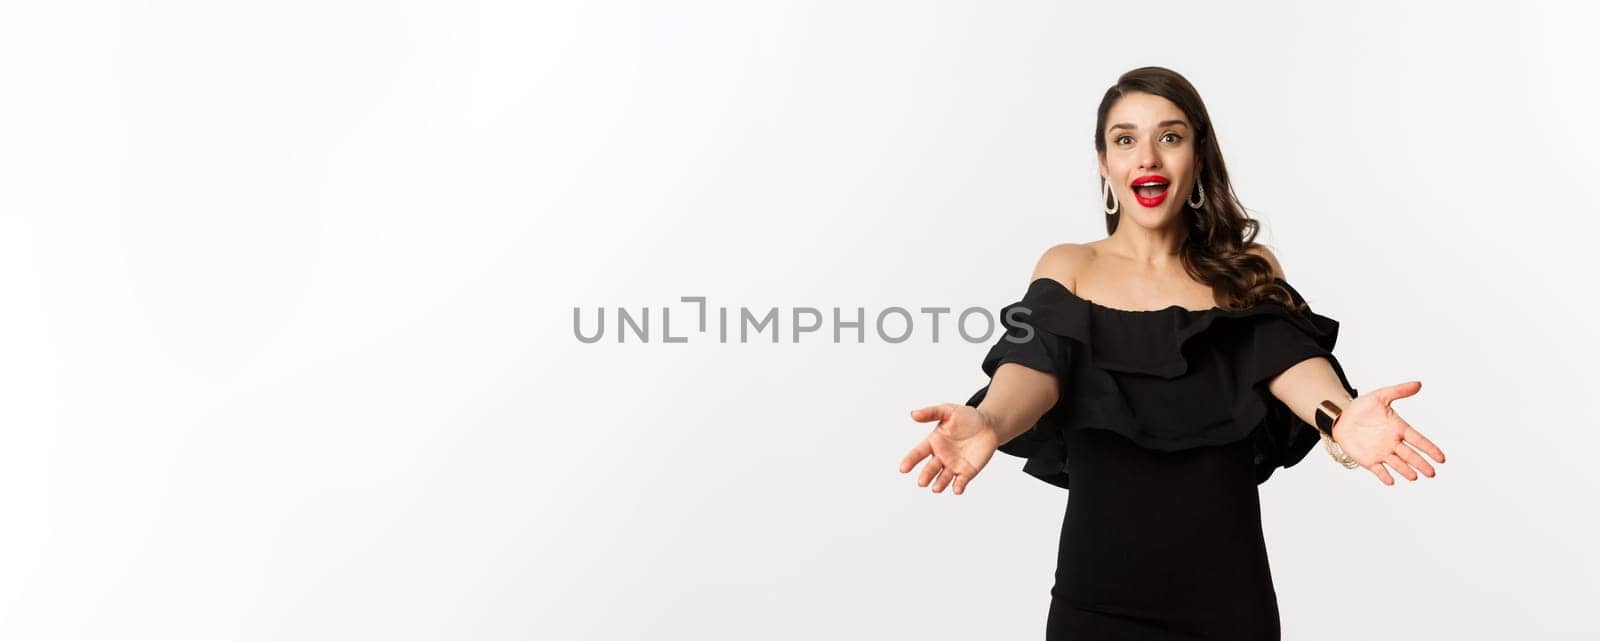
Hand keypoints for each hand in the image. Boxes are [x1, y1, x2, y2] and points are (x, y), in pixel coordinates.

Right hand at [898, 403, 1001, 494]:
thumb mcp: (948, 411)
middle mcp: (941, 456)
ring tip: (936, 489)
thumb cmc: (967, 417)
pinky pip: (961, 481)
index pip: (918, 453)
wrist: (989, 425)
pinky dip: (958, 486)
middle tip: (921, 482)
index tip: (903, 469)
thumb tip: (913, 414)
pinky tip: (957, 490)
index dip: (910, 460)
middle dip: (926, 475)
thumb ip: (931, 413)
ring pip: (944, 477)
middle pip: (930, 468)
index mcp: (933, 442)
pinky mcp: (967, 471)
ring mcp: (954, 465)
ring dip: (940, 484)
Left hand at [1331, 380, 1446, 484]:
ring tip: (1414, 477)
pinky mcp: (1369, 460)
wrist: (1341, 418)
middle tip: (1432, 473)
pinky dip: (1384, 475)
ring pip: (1397, 464)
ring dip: (1406, 470)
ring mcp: (1382, 452)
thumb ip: (1398, 391)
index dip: (1429, 449)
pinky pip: (1378, 470)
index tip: (1441, 458)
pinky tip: (1391, 481)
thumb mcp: (1380, 396)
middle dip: (1421, 464)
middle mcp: (1393, 443)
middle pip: (1411, 455)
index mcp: (1399, 428)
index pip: (1418, 440)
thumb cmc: (1362, 407)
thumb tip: (1418, 384)